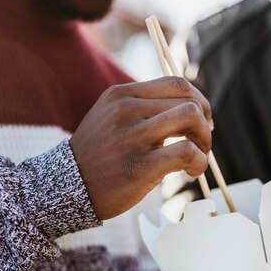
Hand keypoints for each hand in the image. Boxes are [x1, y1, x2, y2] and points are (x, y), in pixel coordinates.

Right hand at [69, 76, 212, 219]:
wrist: (65, 187)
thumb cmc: (98, 156)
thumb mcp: (112, 118)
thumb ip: (144, 109)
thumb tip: (192, 110)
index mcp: (122, 94)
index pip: (176, 83)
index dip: (199, 100)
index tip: (202, 121)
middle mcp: (126, 110)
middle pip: (189, 102)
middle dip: (205, 126)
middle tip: (201, 145)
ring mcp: (132, 137)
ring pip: (191, 119)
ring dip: (205, 141)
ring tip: (197, 158)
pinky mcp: (139, 166)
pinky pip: (186, 152)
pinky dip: (199, 161)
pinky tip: (192, 172)